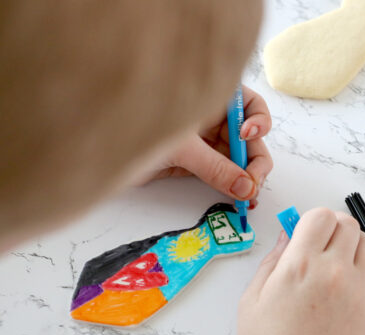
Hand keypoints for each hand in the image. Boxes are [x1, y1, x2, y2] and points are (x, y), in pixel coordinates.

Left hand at [140, 85, 272, 204]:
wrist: (98, 149)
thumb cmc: (132, 127)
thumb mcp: (181, 147)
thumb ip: (216, 168)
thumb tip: (246, 188)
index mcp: (211, 98)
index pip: (251, 105)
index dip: (258, 121)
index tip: (247, 136)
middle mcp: (212, 118)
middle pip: (250, 139)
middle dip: (256, 161)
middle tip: (253, 184)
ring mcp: (205, 143)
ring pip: (238, 160)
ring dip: (248, 179)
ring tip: (248, 198)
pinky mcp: (195, 165)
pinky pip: (222, 175)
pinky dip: (232, 188)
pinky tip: (240, 199)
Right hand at [230, 208, 364, 334]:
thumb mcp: (252, 303)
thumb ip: (272, 263)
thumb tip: (285, 238)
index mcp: (301, 266)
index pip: (321, 216)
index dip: (312, 219)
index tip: (304, 231)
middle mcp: (336, 273)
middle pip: (349, 225)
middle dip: (332, 228)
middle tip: (319, 244)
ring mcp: (360, 294)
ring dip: (351, 247)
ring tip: (333, 266)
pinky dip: (360, 274)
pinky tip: (341, 294)